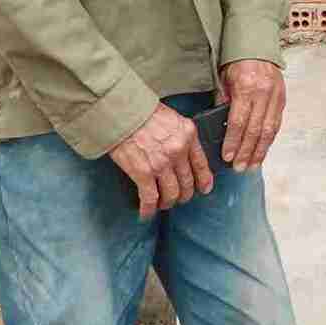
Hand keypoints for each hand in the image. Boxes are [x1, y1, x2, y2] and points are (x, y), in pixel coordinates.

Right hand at [108, 103, 213, 219]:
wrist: (121, 111)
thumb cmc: (142, 112)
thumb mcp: (172, 119)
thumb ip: (180, 136)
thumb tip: (182, 155)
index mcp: (188, 134)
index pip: (202, 164)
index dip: (204, 181)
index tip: (204, 189)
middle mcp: (179, 150)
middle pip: (187, 183)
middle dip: (183, 195)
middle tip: (177, 198)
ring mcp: (162, 163)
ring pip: (172, 194)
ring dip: (167, 203)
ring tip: (161, 204)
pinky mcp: (144, 172)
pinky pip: (150, 198)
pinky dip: (148, 210)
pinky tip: (145, 213)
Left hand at [218, 59, 285, 171]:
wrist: (259, 46)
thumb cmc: (237, 63)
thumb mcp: (224, 79)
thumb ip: (223, 102)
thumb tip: (220, 127)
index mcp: (246, 87)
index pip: (238, 121)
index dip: (233, 141)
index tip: (227, 156)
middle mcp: (263, 93)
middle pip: (255, 129)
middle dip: (246, 151)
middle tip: (239, 167)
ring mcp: (275, 96)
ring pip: (269, 130)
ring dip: (260, 150)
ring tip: (251, 165)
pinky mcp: (282, 99)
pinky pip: (276, 123)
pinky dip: (269, 140)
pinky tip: (262, 151)